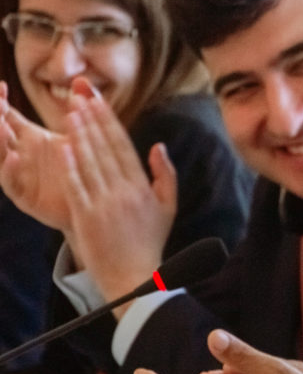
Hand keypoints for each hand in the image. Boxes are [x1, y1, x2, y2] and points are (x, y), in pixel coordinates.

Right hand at [0, 80, 71, 228]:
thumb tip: (81, 79)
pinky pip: (11, 182)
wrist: (93, 202)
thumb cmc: (83, 165)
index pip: (7, 116)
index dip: (1, 102)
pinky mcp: (24, 196)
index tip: (2, 86)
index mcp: (28, 138)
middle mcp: (19, 154)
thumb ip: (78, 107)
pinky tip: (15, 157)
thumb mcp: (80, 133)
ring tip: (1, 125)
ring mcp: (19, 175)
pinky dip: (10, 169)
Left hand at [59, 80, 176, 305]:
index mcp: (142, 186)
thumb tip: (158, 146)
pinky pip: (76, 187)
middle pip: (104, 148)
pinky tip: (63, 147)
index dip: (109, 121)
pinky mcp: (86, 217)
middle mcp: (123, 191)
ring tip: (69, 113)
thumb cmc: (150, 241)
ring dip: (78, 135)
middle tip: (79, 96)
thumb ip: (166, 174)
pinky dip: (69, 166)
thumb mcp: (168, 206)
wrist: (134, 277)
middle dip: (91, 120)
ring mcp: (103, 204)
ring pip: (89, 162)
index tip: (98, 101)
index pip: (123, 145)